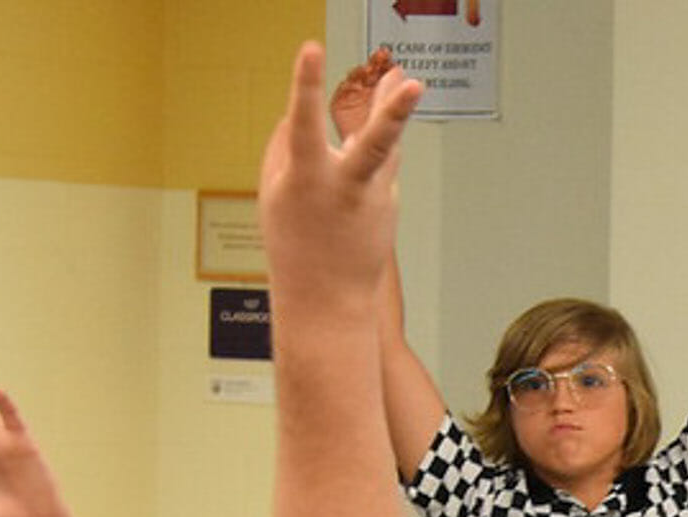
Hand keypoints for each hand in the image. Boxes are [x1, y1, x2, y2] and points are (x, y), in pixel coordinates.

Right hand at [261, 43, 421, 298]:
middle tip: (412, 82)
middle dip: (393, 113)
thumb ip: (285, 150)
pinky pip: (379, 166)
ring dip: (395, 109)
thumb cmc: (293, 241)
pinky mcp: (389, 202)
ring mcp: (374, 196)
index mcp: (305, 178)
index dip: (305, 83)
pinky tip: (360, 166)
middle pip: (374, 145)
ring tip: (405, 78)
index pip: (302, 121)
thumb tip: (296, 115)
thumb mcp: (275, 194)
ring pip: (386, 144)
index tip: (311, 47)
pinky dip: (370, 156)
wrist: (326, 298)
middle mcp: (345, 186)